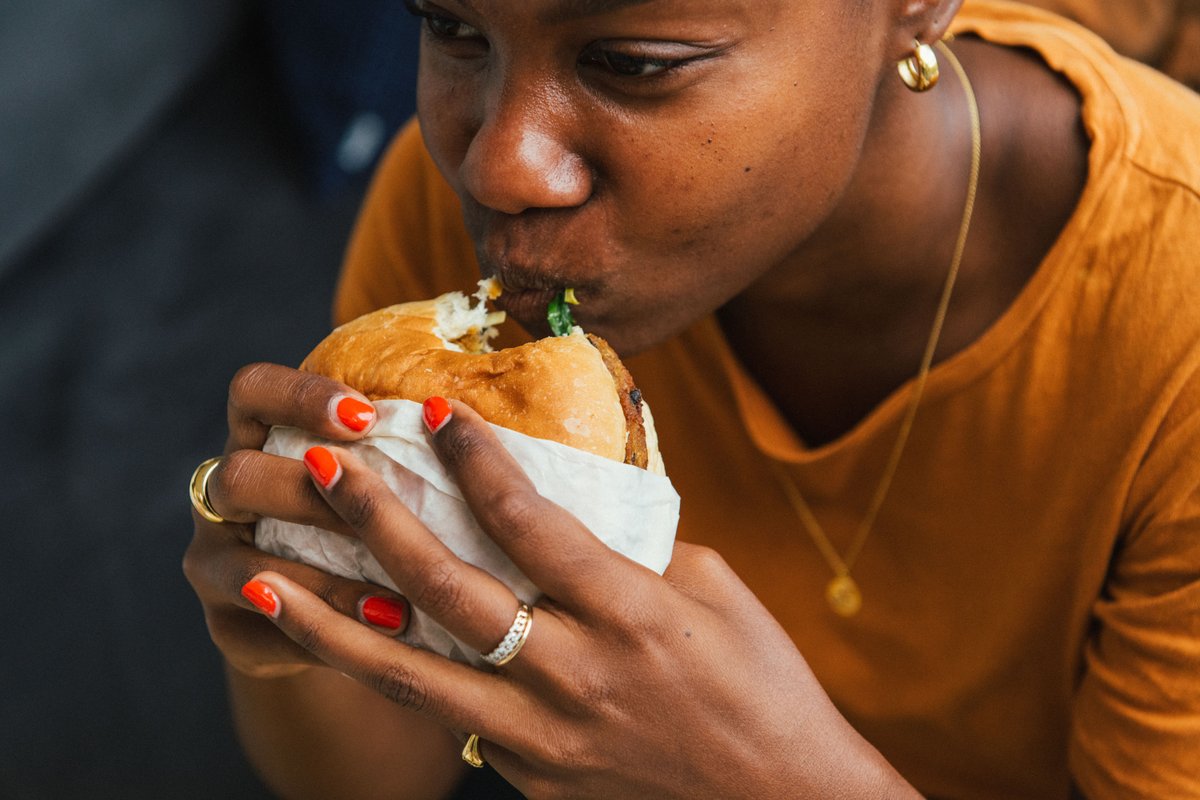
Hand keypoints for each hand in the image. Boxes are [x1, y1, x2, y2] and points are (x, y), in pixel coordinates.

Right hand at [183, 363, 410, 677]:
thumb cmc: (377, 515)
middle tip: (379, 510)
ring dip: (327, 584)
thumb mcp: (382, 468)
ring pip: (250, 567)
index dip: (299, 396)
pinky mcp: (226, 626)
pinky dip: (327, 636)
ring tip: (398, 605)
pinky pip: (266, 631)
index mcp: (258, 434)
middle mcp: (223, 492)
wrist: (342, 615)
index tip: (365, 414)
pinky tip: (381, 641)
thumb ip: (402, 434)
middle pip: (239, 476)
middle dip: (310, 494)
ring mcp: (214, 561)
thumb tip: (472, 398)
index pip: (252, 390)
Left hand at [240, 398, 917, 797]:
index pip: (531, 521)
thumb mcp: (709, 592)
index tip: (436, 410)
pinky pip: (451, 718)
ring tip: (259, 581)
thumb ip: (629, 548)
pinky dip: (394, 677)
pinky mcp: (530, 779)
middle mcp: (573, 674)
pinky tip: (344, 643)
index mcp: (629, 612)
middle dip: (377, 523)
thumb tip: (568, 509)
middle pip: (450, 591)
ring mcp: (543, 738)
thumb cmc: (761, 683)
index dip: (477, 460)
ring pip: (412, 674)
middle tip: (321, 470)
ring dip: (328, 624)